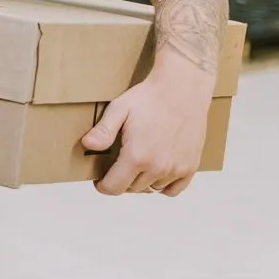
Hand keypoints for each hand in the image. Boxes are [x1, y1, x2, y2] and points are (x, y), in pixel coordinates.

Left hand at [82, 48, 214, 196]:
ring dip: (140, 182)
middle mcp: (158, 168)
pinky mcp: (191, 166)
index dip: (103, 186)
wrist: (182, 89)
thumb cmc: (148, 98)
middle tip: (116, 167)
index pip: (114, 187)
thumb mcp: (119, 110)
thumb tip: (88, 145)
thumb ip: (103, 131)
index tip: (99, 181)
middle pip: (132, 189)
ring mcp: (176, 168)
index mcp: (137, 156)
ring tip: (135, 167)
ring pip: (151, 189)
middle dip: (120, 181)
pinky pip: (173, 189)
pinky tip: (155, 173)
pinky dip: (163, 186)